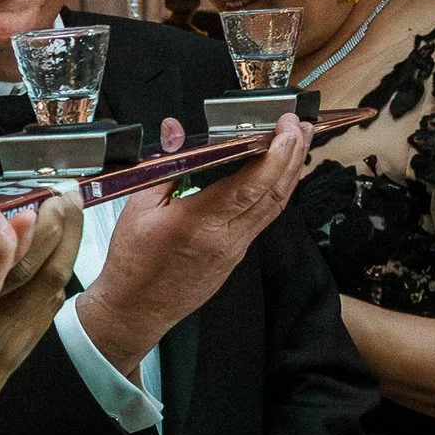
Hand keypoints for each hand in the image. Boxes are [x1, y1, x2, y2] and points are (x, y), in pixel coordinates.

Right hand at [78, 114, 309, 375]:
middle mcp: (225, 237)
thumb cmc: (132, 262)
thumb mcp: (137, 207)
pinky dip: (277, 191)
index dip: (275, 153)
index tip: (284, 126)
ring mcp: (236, 249)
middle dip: (293, 154)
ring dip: (292, 171)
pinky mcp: (237, 256)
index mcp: (197, 222)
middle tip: (301, 125)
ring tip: (300, 142)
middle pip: (274, 192)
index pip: (250, 184)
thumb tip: (175, 130)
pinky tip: (279, 175)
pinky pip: (264, 219)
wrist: (136, 309)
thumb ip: (164, 167)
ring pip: (276, 206)